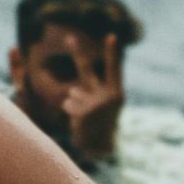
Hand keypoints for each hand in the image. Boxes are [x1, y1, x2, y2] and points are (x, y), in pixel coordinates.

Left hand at [57, 30, 123, 162]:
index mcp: (116, 92)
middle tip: (69, 36)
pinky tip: (81, 123)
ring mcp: (94, 105)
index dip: (111, 53)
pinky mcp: (82, 113)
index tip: (111, 35)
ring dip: (75, 103)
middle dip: (77, 52)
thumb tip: (71, 89)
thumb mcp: (102, 104)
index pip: (113, 69)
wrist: (102, 147)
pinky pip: (67, 104)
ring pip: (72, 93)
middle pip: (86, 70)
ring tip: (86, 117)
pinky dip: (71, 112)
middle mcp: (108, 97)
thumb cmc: (102, 122)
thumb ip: (90, 92)